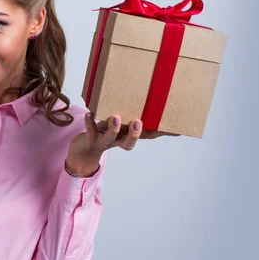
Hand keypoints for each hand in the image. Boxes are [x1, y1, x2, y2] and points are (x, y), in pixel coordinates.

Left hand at [65, 112, 179, 175]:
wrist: (84, 151)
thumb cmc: (107, 134)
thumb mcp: (122, 126)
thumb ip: (136, 118)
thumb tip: (155, 109)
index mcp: (128, 137)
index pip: (147, 136)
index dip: (160, 133)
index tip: (174, 128)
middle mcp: (118, 141)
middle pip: (128, 143)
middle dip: (134, 134)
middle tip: (138, 122)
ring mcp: (104, 141)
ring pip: (110, 137)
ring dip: (113, 128)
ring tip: (115, 117)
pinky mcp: (90, 138)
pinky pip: (90, 130)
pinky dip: (90, 123)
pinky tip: (90, 114)